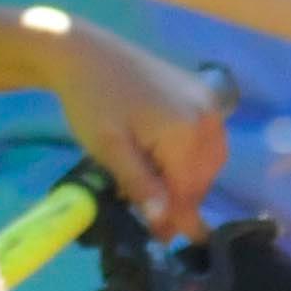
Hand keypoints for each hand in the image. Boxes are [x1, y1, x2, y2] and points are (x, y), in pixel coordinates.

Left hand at [40, 26, 229, 243]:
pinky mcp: (200, 93)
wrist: (82, 50)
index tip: (160, 239)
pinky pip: (203, 138)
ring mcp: (207, 101)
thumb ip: (140, 185)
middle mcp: (208, 116)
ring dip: (184, 179)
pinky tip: (162, 162)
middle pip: (201, 177)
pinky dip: (187, 157)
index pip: (188, 190)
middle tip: (151, 217)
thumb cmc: (91, 99)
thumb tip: (164, 222)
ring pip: (206, 160)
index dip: (174, 218)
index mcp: (187, 130)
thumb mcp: (109, 149)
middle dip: (179, 199)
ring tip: (153, 190)